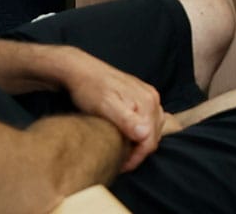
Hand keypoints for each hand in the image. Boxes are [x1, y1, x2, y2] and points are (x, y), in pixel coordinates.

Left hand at [57, 49, 165, 171]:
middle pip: (154, 135)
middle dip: (139, 151)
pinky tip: (126, 135)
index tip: (120, 166)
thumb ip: (126, 120)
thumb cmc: (90, 89)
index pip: (150, 140)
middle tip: (119, 160)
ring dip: (140, 142)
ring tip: (121, 149)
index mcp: (146, 102)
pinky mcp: (142, 96)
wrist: (81, 70)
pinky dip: (140, 131)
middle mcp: (152, 98)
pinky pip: (149, 119)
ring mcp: (149, 96)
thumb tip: (145, 134)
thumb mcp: (105, 106)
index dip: (136, 158)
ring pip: (153, 128)